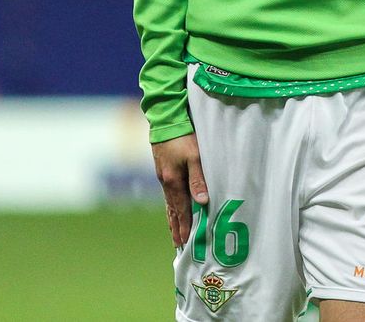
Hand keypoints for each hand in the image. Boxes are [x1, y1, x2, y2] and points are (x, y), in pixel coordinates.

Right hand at [152, 133, 207, 247]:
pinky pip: (168, 194)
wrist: (166, 119)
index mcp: (173, 182)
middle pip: (171, 210)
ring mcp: (162, 176)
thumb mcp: (194, 157)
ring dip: (172, 218)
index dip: (184, 226)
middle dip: (176, 227)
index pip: (180, 210)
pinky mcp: (163, 169)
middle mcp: (165, 182)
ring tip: (174, 232)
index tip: (186, 243)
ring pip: (168, 203)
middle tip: (178, 245)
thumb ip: (198, 180)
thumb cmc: (183, 137)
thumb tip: (201, 203)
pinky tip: (172, 207)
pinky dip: (171, 206)